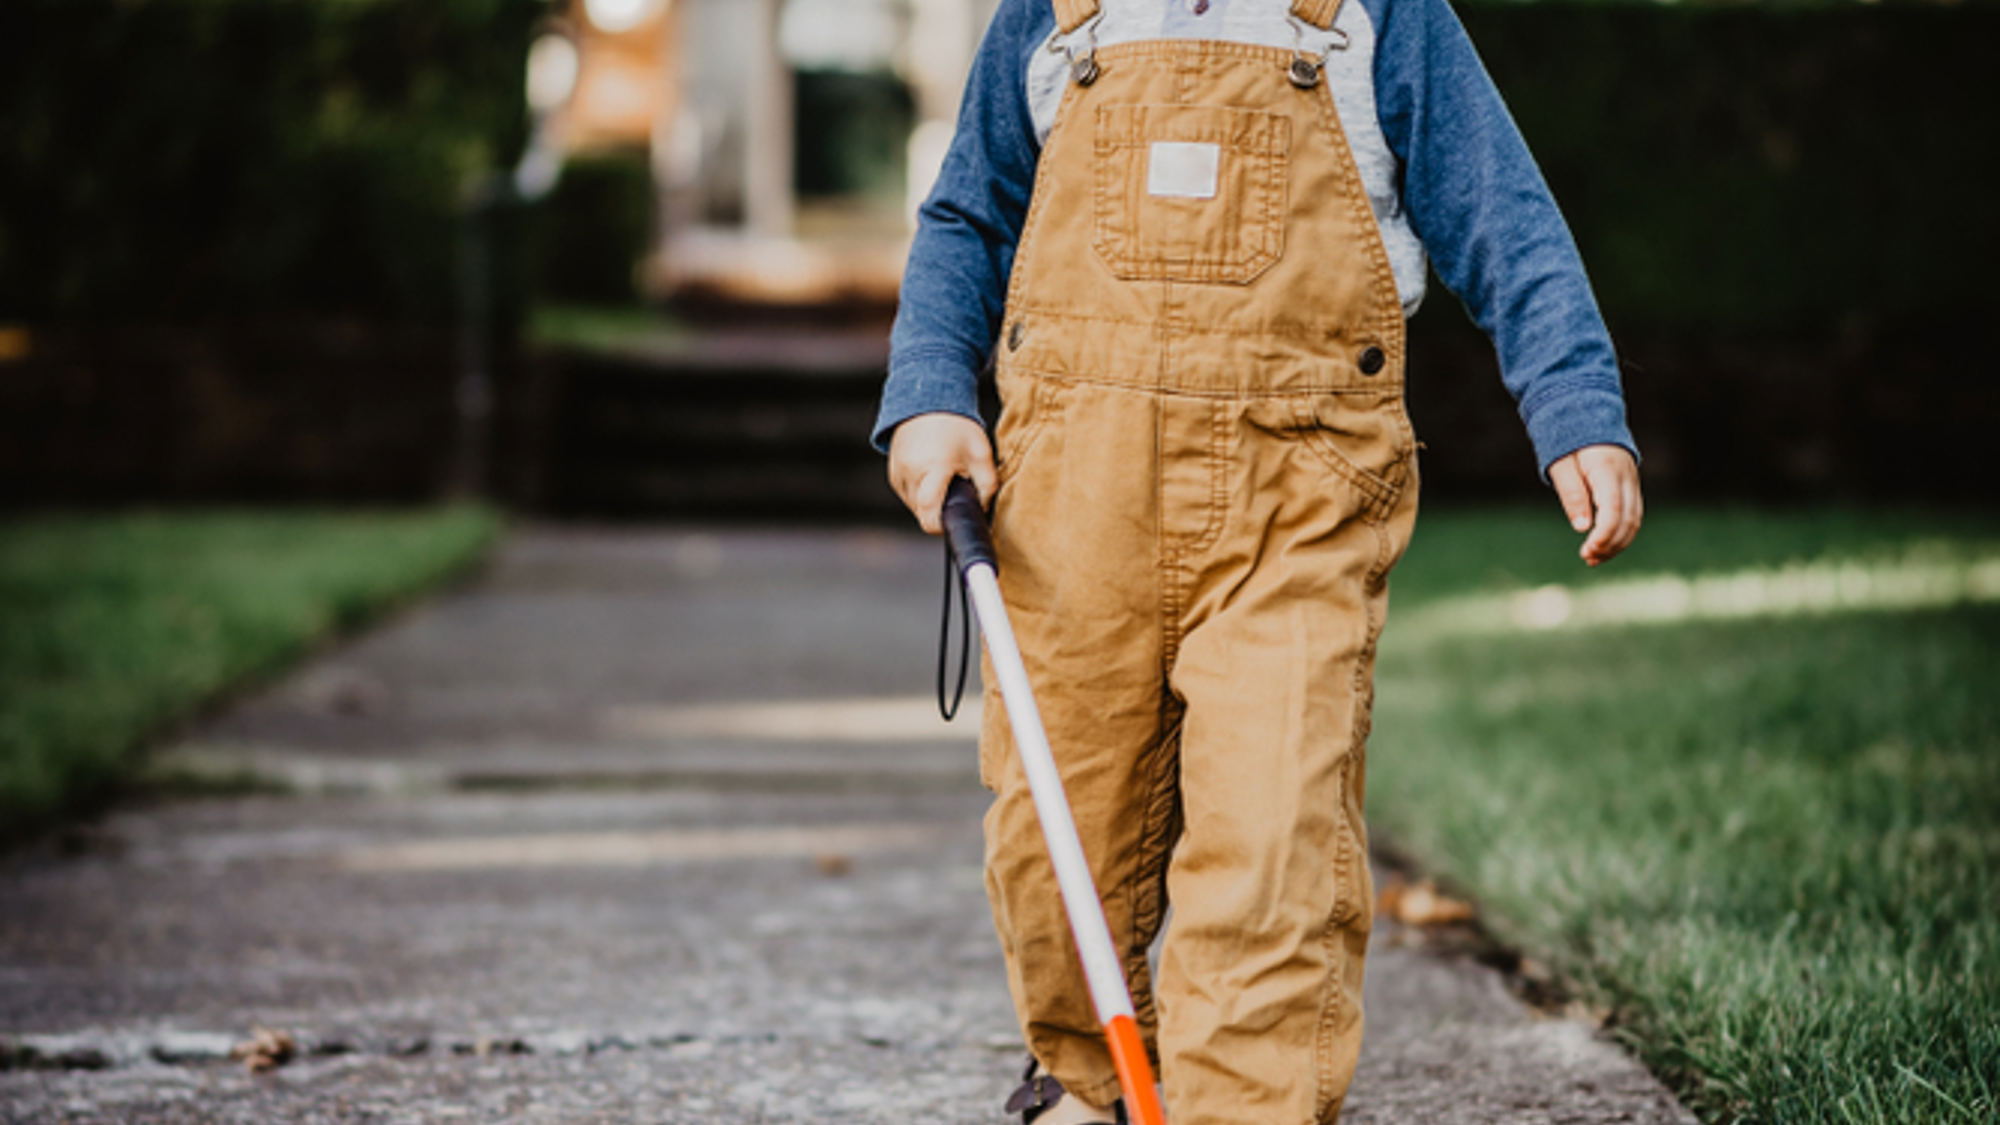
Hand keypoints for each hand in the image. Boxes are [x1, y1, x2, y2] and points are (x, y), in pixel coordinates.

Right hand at [887, 412, 997, 534]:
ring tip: (944, 479)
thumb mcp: (981, 452)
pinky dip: (922, 493)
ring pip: (915, 507)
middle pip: (924, 513)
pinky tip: (932, 476)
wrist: (927, 401)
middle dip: (941, 510)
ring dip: (931, 502)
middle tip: (957, 490)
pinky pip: (909, 497)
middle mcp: (910, 473)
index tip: (954, 523)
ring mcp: (897, 475)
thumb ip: (987, 485)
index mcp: (932, 468)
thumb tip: (982, 511)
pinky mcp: (893, 475)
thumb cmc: (956, 426)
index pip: (929, 512)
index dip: (941, 526)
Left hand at [1548, 445, 1641, 566]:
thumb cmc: (1568, 441)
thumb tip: (1582, 527)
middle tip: (1587, 558)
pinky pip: (1632, 515)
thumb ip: (1572, 494)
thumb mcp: (1561, 465)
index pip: (1613, 509)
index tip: (1588, 550)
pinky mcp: (1632, 487)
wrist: (1587, 415)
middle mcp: (1626, 477)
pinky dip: (1621, 534)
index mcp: (1607, 469)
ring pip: (1634, 520)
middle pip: (1628, 519)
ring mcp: (1632, 482)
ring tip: (1593, 559)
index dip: (1604, 534)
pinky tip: (1603, 547)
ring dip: (1617, 543)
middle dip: (1610, 544)